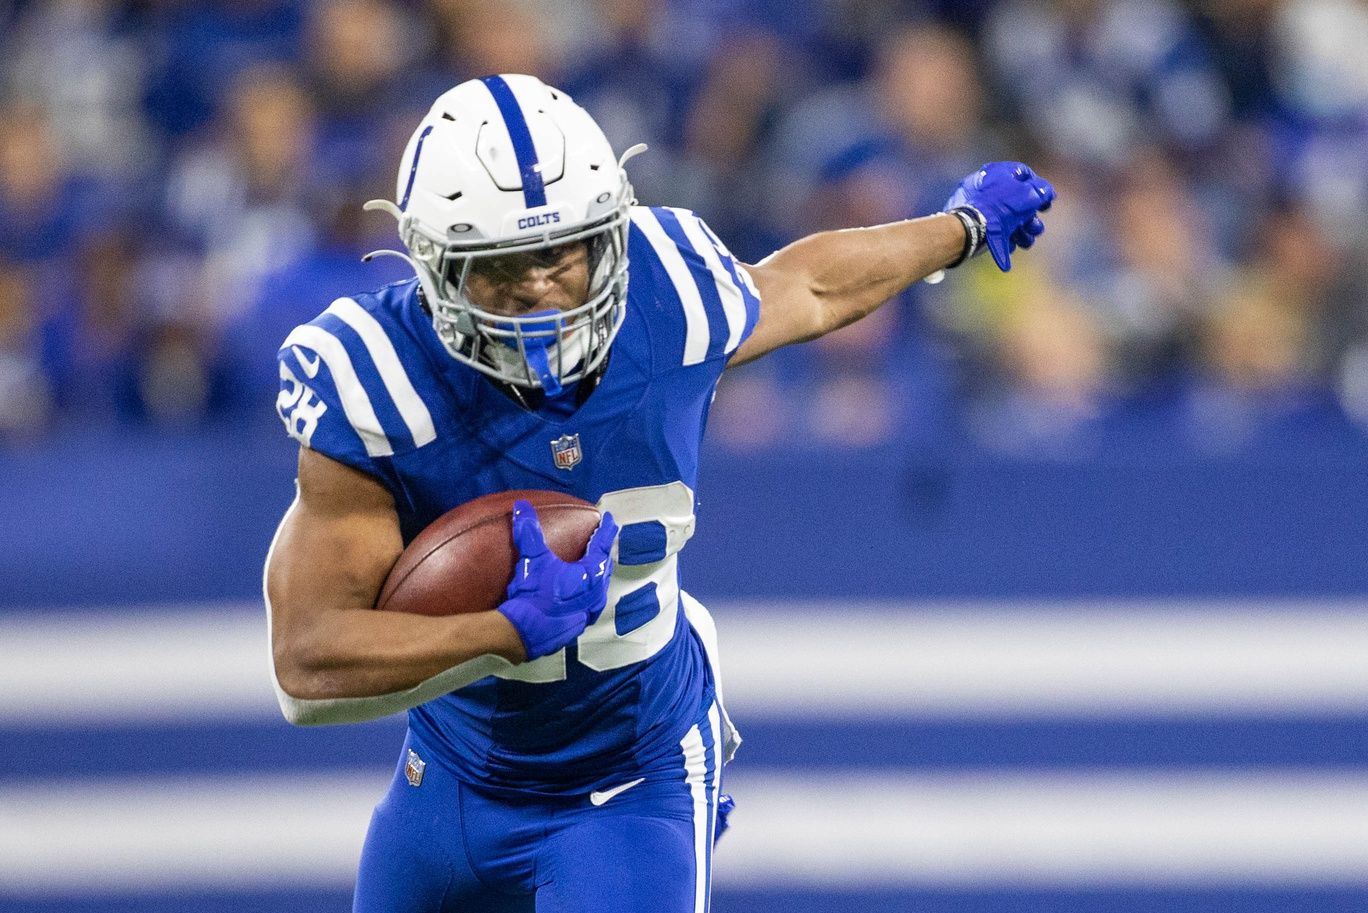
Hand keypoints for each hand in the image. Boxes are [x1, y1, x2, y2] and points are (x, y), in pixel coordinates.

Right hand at [497, 500, 617, 660]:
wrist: (523, 633)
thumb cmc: (533, 595)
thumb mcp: (532, 559)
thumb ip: (529, 531)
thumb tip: (522, 506)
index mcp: (590, 576)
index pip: (602, 546)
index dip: (606, 530)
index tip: (609, 519)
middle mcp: (595, 595)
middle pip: (604, 568)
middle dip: (603, 552)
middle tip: (602, 540)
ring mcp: (587, 613)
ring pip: (599, 589)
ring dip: (597, 575)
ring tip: (593, 566)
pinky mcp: (575, 626)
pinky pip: (588, 605)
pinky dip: (586, 595)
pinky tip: (577, 596)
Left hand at [944, 162, 1054, 270]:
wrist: (971, 228)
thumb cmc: (1000, 207)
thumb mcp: (1028, 194)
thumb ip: (1041, 191)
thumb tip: (1046, 192)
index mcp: (998, 174)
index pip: (1023, 174)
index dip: (1038, 187)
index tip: (1046, 202)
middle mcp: (989, 189)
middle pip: (1019, 201)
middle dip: (1031, 217)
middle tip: (1034, 226)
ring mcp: (982, 209)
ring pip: (1010, 220)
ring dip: (1024, 231)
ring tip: (1025, 239)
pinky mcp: (979, 226)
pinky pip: (998, 233)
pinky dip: (1007, 240)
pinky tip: (1011, 244)